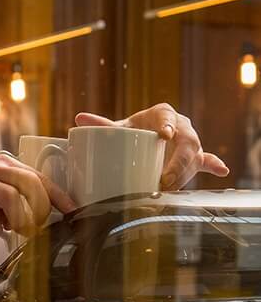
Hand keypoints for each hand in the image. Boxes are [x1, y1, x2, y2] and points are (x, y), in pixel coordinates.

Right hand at [0, 154, 74, 245]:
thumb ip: (14, 195)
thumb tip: (41, 214)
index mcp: (2, 164)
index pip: (39, 177)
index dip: (59, 195)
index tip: (72, 210)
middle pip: (31, 184)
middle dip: (41, 210)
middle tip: (39, 227)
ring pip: (12, 199)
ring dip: (20, 220)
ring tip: (18, 231)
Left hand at [75, 103, 228, 189]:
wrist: (152, 134)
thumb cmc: (136, 129)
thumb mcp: (122, 127)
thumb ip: (102, 125)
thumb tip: (78, 120)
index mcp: (162, 114)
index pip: (167, 117)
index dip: (168, 125)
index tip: (165, 134)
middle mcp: (181, 126)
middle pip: (186, 141)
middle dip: (177, 162)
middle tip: (164, 178)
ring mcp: (191, 142)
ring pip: (194, 156)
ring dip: (185, 173)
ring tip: (171, 187)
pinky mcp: (195, 157)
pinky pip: (207, 160)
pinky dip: (214, 164)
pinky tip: (222, 170)